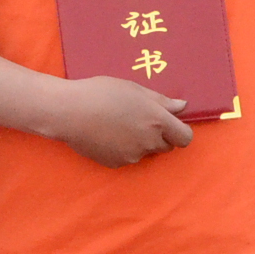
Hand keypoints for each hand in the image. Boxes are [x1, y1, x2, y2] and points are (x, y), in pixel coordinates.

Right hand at [47, 77, 192, 166]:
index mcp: (157, 121)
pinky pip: (127, 157)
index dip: (179, 131)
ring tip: (118, 124)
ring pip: (145, 152)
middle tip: (139, 120)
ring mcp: (133, 156)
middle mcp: (149, 142)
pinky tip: (107, 134)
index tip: (169, 123)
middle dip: (159, 136)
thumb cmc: (102, 93)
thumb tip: (183, 107)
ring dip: (140, 142)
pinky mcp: (116, 163)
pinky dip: (122, 148)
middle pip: (166, 146)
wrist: (69, 112)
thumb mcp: (135, 89)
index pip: (185, 137)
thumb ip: (162, 101)